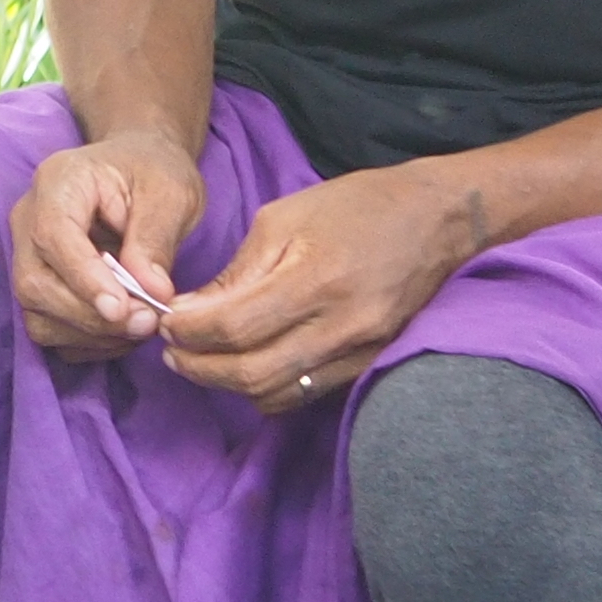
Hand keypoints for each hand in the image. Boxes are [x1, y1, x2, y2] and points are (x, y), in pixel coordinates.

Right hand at [10, 126, 205, 358]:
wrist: (139, 170)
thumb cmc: (153, 172)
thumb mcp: (171, 194)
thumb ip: (156, 240)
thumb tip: (152, 293)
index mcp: (58, 182)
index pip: (53, 236)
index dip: (83, 278)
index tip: (122, 310)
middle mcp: (28, 219)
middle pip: (34, 282)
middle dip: (90, 314)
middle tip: (148, 322)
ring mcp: (27, 255)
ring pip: (36, 312)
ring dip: (90, 333)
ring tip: (142, 325)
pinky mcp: (38, 285)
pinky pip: (48, 328)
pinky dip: (87, 342)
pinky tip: (124, 331)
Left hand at [154, 163, 491, 412]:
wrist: (436, 218)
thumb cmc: (355, 207)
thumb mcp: (282, 219)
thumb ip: (236, 273)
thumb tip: (189, 313)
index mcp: (316, 279)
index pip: (234, 327)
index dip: (189, 332)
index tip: (165, 322)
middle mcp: (342, 325)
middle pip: (252, 373)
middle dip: (199, 367)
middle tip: (171, 350)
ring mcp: (361, 351)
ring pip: (278, 394)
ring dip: (229, 384)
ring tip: (201, 359)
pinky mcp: (370, 364)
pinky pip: (307, 394)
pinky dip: (267, 388)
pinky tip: (246, 365)